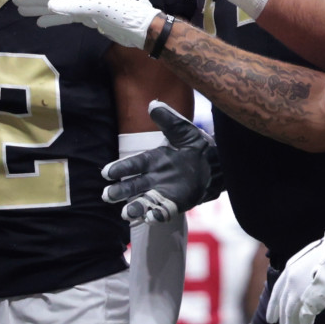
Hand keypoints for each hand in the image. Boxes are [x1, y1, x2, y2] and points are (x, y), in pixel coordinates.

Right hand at [14, 0, 159, 49]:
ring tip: (22, 11)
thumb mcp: (96, 8)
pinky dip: (53, 19)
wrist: (139, 28)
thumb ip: (72, 6)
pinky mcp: (88, 18)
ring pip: (57, 6)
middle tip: (15, 1)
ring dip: (40, 9)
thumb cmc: (121, 14)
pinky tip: (41, 22)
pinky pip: (65, 17)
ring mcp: (84, 5)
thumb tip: (49, 4)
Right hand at [100, 100, 220, 224]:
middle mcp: (155, 177)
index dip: (120, 169)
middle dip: (119, 191)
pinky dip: (157, 216)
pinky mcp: (177, 203)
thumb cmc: (196, 145)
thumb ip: (168, 119)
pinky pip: (164, 211)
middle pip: (133, 186)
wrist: (218, 163)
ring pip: (145, 201)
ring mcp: (164, 192)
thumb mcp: (183, 130)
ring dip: (135, 207)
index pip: (133, 165)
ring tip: (126, 213)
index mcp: (153, 159)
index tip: (106, 173)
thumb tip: (153, 104)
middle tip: (107, 195)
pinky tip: (150, 218)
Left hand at [265, 225, 324, 323]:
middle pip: (283, 306)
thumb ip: (303, 270)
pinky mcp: (311, 299)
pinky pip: (305, 319)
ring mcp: (300, 291)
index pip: (277, 291)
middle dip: (282, 322)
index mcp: (289, 268)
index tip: (272, 317)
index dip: (274, 305)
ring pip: (290, 316)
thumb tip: (305, 279)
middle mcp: (290, 280)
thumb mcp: (310, 258)